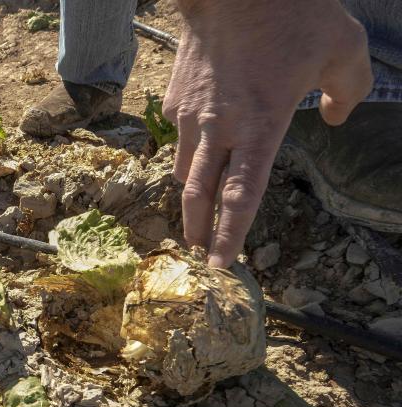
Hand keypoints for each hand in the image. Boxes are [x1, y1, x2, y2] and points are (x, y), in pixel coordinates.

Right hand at [164, 0, 372, 267]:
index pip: (240, 197)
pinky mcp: (175, 99)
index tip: (222, 264)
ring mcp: (191, 115)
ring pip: (184, 168)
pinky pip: (181, 135)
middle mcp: (219, 129)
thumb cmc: (291, 15)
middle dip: (198, 230)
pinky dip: (189, 150)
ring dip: (189, 196)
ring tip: (194, 210)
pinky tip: (199, 146)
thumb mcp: (343, 49)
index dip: (230, 235)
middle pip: (199, 194)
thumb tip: (333, 115)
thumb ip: (346, 91)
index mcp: (260, 127)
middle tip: (199, 253)